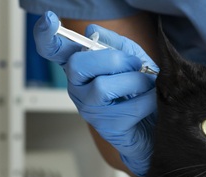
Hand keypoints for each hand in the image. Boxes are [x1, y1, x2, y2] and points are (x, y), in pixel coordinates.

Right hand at [33, 11, 157, 176]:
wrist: (159, 120)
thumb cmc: (141, 88)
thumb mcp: (131, 58)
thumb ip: (115, 43)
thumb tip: (92, 30)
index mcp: (81, 67)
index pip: (54, 50)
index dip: (46, 36)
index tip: (49, 20)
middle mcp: (78, 87)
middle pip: (77, 65)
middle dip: (112, 59)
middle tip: (135, 63)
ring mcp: (90, 109)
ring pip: (102, 87)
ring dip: (134, 81)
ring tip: (146, 84)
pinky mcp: (107, 127)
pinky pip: (127, 108)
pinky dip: (147, 99)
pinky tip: (150, 101)